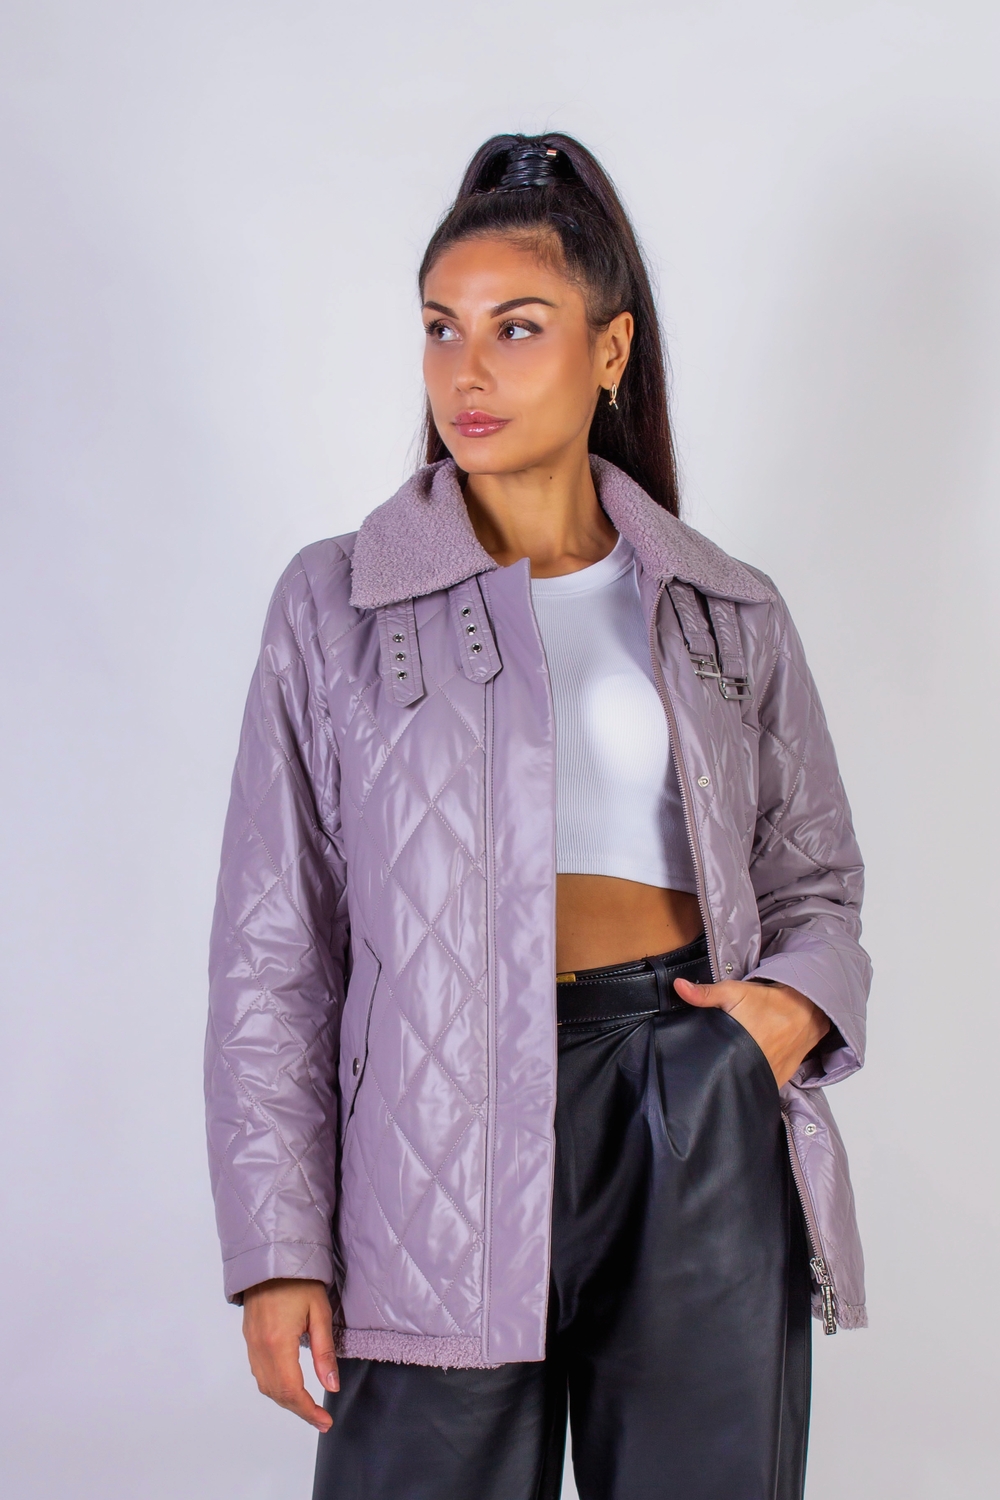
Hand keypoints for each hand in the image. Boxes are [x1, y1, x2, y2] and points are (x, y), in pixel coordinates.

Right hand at [242, 1278, 338, 1430]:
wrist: (272, 1257)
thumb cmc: (300, 1281)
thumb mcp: (320, 1313)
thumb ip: (324, 1353)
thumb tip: (330, 1386)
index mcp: (278, 1343)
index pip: (291, 1391)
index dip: (308, 1411)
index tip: (325, 1422)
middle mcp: (259, 1347)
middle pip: (276, 1393)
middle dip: (298, 1409)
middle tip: (320, 1418)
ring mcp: (250, 1343)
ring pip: (264, 1385)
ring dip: (285, 1400)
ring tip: (307, 1405)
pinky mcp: (248, 1337)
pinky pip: (258, 1372)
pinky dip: (273, 1385)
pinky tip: (289, 1384)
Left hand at [672, 976, 829, 1089]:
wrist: (807, 1009)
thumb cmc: (771, 1001)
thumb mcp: (735, 991)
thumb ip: (706, 993)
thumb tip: (678, 987)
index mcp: (741, 1048)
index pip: (714, 1068)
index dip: (703, 1068)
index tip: (694, 1066)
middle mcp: (756, 1067)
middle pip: (728, 1078)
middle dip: (718, 1073)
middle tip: (713, 1063)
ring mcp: (769, 1077)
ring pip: (745, 1085)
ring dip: (736, 1078)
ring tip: (728, 1068)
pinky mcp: (779, 1080)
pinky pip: (761, 1086)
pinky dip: (753, 1081)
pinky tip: (745, 1072)